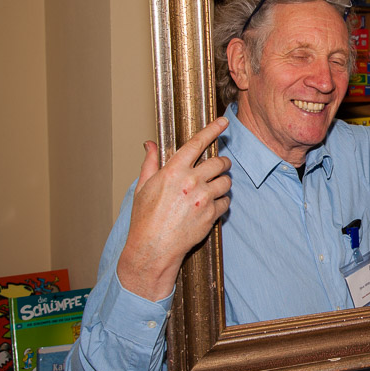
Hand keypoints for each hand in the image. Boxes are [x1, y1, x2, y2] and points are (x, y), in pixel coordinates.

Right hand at [117, 117, 231, 300]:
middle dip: (222, 163)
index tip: (223, 121)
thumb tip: (150, 144)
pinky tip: (209, 206)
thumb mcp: (143, 187)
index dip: (212, 129)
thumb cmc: (145, 219)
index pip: (197, 143)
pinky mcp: (212, 215)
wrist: (153, 248)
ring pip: (226, 182)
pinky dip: (222, 202)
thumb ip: (151, 163)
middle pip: (219, 162)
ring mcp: (203, 199)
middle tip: (220, 166)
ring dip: (223, 182)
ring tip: (212, 189)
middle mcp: (191, 182)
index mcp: (173, 171)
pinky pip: (226, 202)